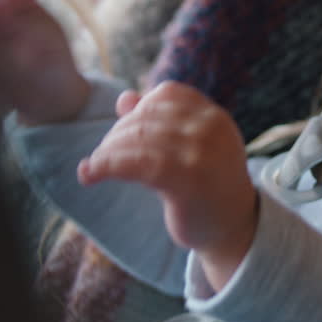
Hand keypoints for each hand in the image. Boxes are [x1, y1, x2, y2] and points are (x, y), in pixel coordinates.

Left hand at [78, 82, 257, 290]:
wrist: (233, 228)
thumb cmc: (208, 185)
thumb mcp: (191, 146)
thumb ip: (162, 121)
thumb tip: (124, 99)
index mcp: (214, 117)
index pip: (167, 94)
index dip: (139, 108)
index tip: (125, 130)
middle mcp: (210, 129)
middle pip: (147, 117)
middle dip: (117, 134)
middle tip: (102, 155)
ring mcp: (200, 153)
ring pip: (136, 139)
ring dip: (106, 152)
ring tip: (93, 166)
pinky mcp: (185, 180)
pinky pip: (133, 164)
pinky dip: (104, 166)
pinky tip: (88, 174)